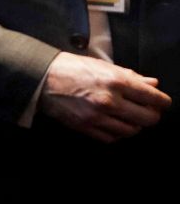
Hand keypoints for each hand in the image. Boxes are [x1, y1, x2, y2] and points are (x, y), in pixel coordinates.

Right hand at [38, 51, 170, 141]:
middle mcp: (110, 101)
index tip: (161, 102)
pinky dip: (116, 133)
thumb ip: (130, 76)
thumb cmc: (70, 68)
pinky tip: (113, 124)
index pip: (154, 98)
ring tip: (128, 117)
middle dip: (151, 115)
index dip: (162, 101)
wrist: (40, 78)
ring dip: (134, 125)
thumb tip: (152, 83)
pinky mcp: (86, 127)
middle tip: (147, 110)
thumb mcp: (102, 65)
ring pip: (131, 131)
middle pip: (148, 119)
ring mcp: (97, 117)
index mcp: (116, 81)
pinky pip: (112, 138)